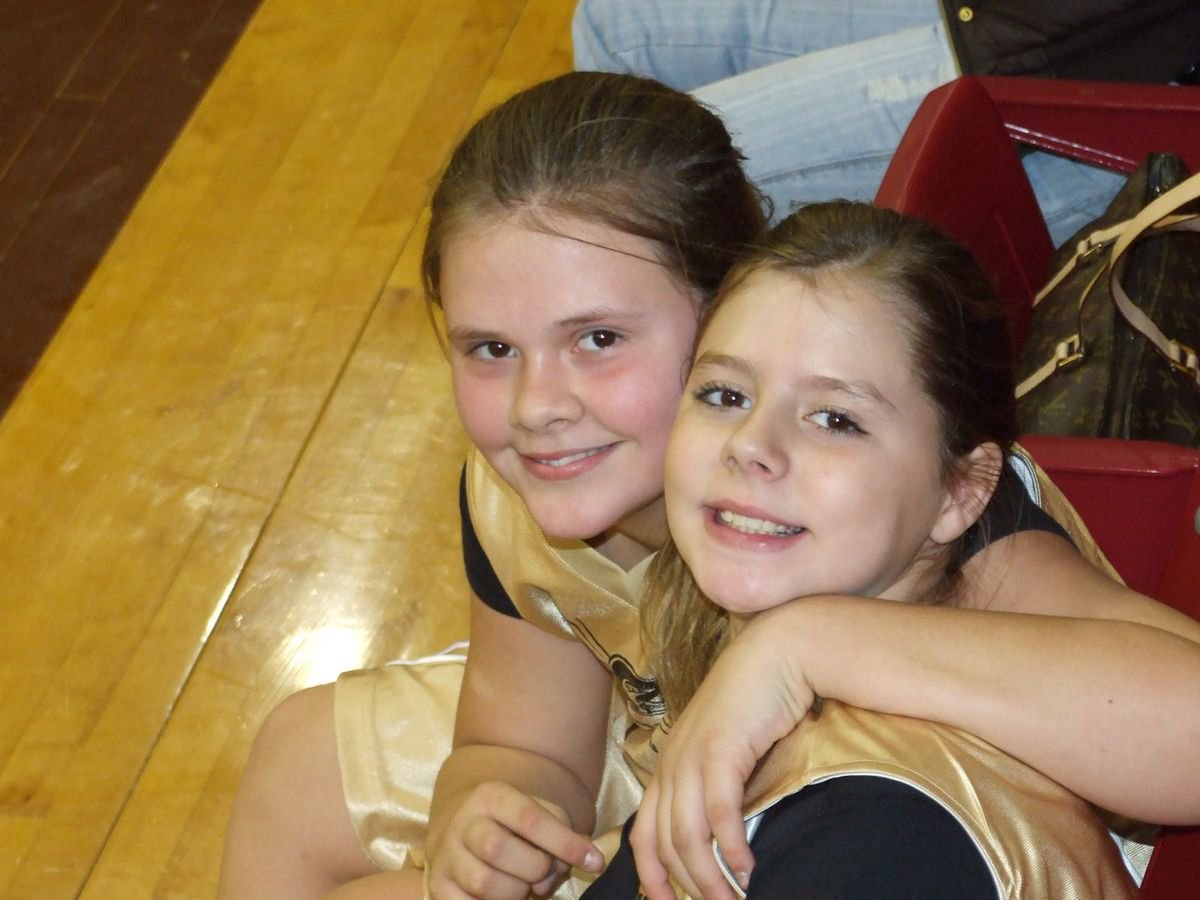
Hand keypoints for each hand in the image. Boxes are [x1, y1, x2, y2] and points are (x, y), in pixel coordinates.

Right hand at [427, 781, 602, 898]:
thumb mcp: (539, 813)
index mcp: (491, 796)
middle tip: (542, 871)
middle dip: (533, 868)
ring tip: (522, 884)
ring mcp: (447, 856)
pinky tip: (504, 894)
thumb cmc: (515, 824)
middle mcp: (463, 822)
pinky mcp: (439, 887)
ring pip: (483, 883)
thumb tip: (586, 860)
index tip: (594, 861)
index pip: (530, 818)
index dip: (565, 843)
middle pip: (498, 849)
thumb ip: (562, 833)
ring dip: (515, 892)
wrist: (466, 828)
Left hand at [631, 612, 816, 899]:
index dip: (651, 877)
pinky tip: (747, 867)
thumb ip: (715, 788)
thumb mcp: (725, 750)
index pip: (643, 834)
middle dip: (687, 887)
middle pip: (664, 843)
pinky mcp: (721, 749)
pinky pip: (719, 812)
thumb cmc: (756, 705)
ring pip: (688, 834)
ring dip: (709, 877)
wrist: (776, 654)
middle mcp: (671, 763)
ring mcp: (692, 756)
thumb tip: (720, 841)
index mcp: (667, 766)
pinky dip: (730, 847)